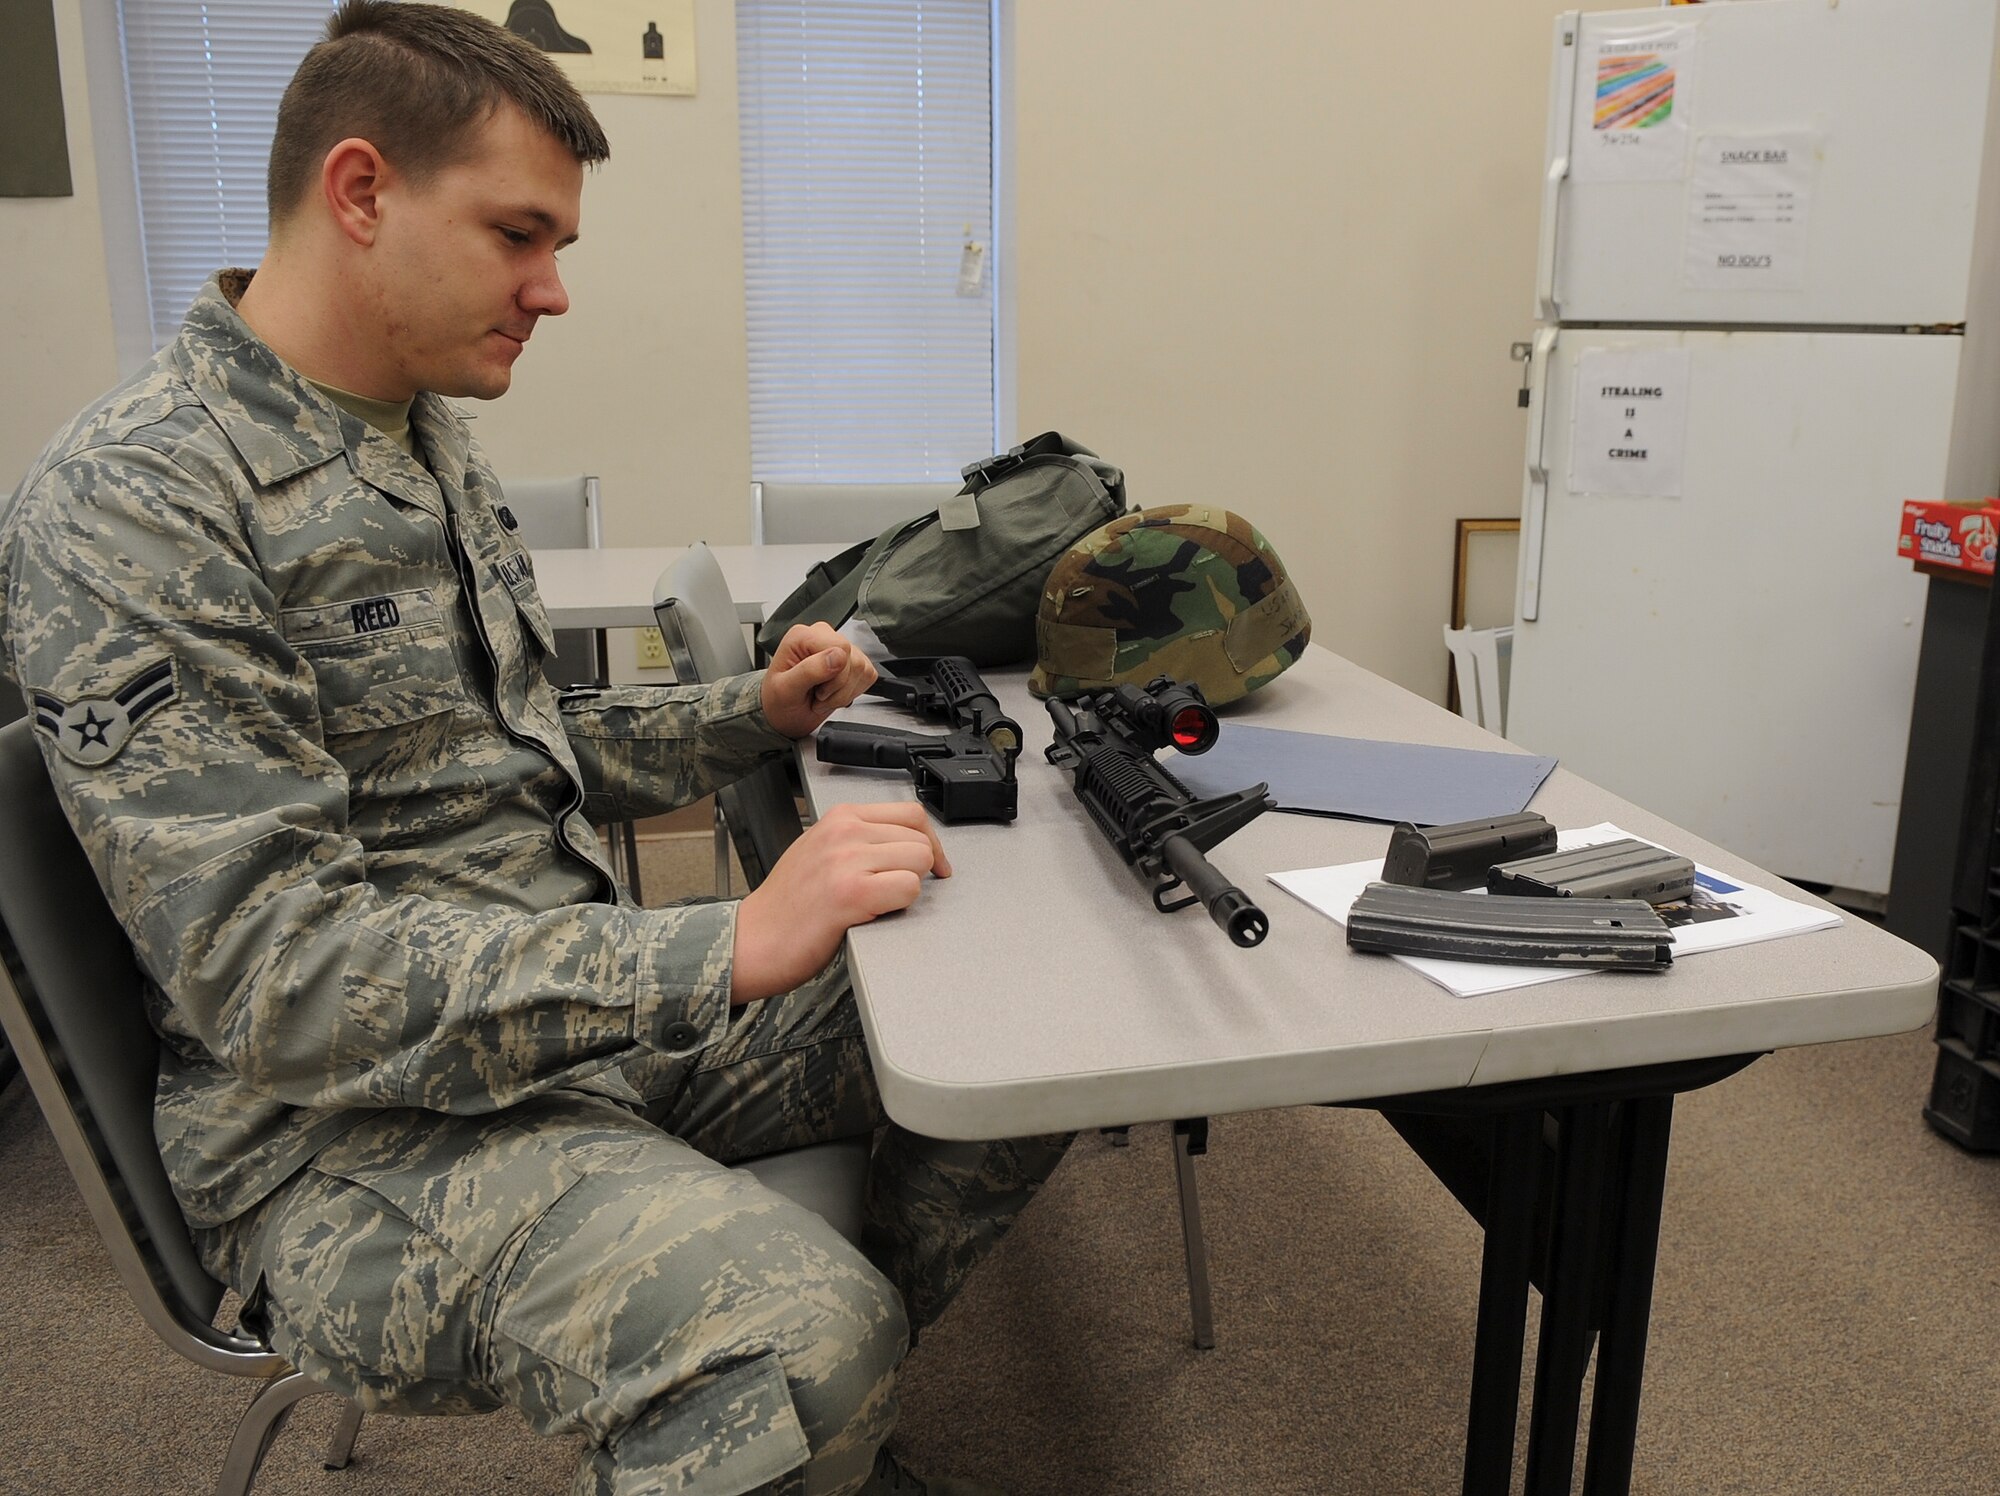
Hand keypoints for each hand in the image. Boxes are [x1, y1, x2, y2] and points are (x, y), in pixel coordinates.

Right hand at [730, 802, 951, 1002]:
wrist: (754, 938)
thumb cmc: (787, 905)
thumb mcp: (820, 850)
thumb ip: (859, 839)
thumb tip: (904, 842)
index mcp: (840, 817)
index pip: (911, 814)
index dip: (928, 841)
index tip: (930, 863)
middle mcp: (844, 832)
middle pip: (920, 838)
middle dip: (920, 868)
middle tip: (900, 891)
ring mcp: (847, 860)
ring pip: (919, 860)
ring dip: (909, 886)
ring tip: (879, 902)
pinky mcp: (852, 893)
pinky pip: (908, 888)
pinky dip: (901, 905)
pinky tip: (875, 912)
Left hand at [761, 622, 876, 738]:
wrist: (785, 714)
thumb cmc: (778, 700)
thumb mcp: (785, 689)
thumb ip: (809, 670)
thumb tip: (837, 656)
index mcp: (803, 636)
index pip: (840, 646)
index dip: (835, 674)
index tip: (818, 688)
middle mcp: (822, 637)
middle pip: (853, 659)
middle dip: (838, 686)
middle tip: (818, 695)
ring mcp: (840, 649)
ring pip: (862, 668)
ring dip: (843, 692)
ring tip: (822, 695)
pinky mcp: (854, 661)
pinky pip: (868, 675)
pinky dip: (852, 692)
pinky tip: (834, 693)